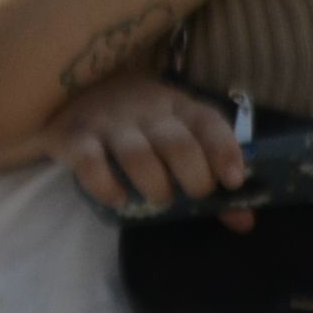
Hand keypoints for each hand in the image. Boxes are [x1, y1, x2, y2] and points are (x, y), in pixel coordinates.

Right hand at [46, 75, 255, 230]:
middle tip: (194, 195)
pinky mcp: (73, 137)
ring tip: (159, 199)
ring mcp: (108, 122)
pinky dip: (106, 186)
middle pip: (177, 144)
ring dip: (155, 184)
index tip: (233, 181)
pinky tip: (118, 199)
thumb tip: (244, 221)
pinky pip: (90, 163)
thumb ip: (208, 174)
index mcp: (177, 105)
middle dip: (194, 177)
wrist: (67, 90)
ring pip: (137, 154)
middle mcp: (145, 110)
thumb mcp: (174, 133)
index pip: (209, 122)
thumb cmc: (135, 120)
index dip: (225, 151)